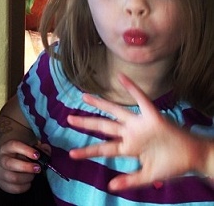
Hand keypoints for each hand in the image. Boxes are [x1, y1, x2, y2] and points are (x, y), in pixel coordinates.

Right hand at [0, 139, 43, 193]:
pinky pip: (14, 188)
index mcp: (7, 147)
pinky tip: (28, 182)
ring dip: (26, 178)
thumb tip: (46, 150)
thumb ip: (40, 148)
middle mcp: (1, 159)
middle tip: (38, 168)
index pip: (14, 145)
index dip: (26, 150)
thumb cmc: (21, 154)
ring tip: (33, 176)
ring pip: (13, 178)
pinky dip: (24, 187)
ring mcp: (0, 172)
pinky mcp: (2, 183)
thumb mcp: (30, 147)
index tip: (37, 155)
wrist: (10, 159)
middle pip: (10, 163)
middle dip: (26, 167)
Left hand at [68, 73, 206, 190]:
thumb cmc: (171, 164)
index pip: (104, 148)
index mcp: (129, 147)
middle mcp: (130, 133)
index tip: (72, 154)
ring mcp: (140, 124)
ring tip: (84, 96)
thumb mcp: (148, 176)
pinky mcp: (153, 116)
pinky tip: (121, 77)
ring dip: (100, 104)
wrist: (193, 158)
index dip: (88, 151)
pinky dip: (132, 88)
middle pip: (104, 126)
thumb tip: (111, 186)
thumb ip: (130, 181)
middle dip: (87, 123)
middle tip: (69, 119)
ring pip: (115, 111)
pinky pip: (142, 99)